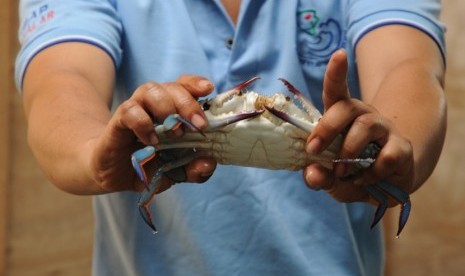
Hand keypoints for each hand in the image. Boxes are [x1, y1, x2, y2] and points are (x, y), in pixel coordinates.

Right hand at [89, 75, 216, 192]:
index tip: (209, 89)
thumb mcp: (176, 173)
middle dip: (188, 103)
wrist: (113, 173)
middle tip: (199, 125)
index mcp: (173, 108)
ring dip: (167, 109)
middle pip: (172, 86)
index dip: (196, 83)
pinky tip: (152, 141)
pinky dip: (143, 124)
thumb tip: (209, 164)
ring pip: (151, 90)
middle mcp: (155, 103)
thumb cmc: (148, 165)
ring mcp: (136, 109)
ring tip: (176, 134)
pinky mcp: (118, 121)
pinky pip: (130, 111)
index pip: (186, 85)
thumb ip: (195, 170)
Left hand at [304, 50, 414, 204]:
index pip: (337, 90)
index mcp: (341, 118)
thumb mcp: (328, 179)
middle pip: (347, 106)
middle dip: (327, 127)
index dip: (336, 72)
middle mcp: (363, 117)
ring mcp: (384, 130)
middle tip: (314, 149)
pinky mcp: (402, 148)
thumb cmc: (349, 175)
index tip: (339, 54)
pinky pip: (387, 155)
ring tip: (342, 172)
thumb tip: (312, 174)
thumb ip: (317, 176)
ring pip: (367, 126)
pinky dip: (372, 172)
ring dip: (349, 151)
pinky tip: (366, 179)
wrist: (382, 188)